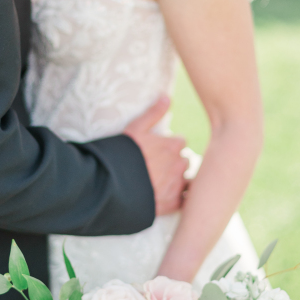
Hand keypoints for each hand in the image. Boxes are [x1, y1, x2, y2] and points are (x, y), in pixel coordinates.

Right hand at [124, 95, 188, 215]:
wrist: (112, 185)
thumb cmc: (121, 155)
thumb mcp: (135, 129)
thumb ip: (153, 113)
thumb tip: (167, 96)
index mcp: (173, 145)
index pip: (180, 143)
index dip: (169, 147)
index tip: (158, 152)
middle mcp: (180, 164)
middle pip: (184, 162)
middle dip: (174, 164)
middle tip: (157, 169)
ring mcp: (177, 184)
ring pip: (187, 181)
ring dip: (178, 181)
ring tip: (160, 184)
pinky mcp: (173, 203)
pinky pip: (186, 200)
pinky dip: (181, 199)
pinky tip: (168, 198)